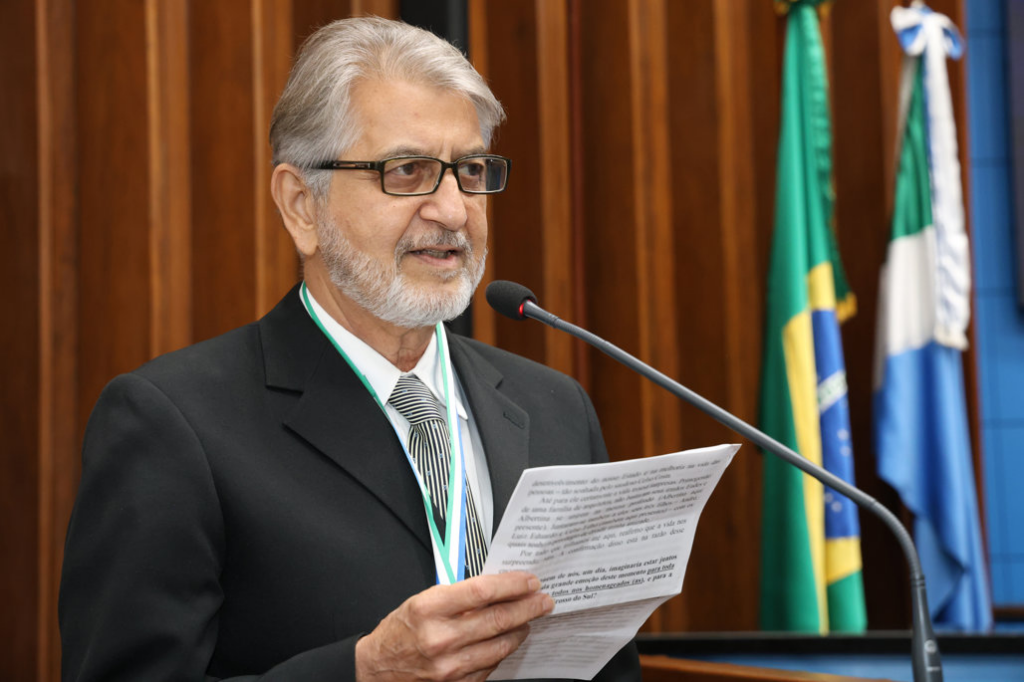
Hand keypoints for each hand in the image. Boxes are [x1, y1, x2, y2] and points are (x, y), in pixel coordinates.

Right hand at [354, 571, 553, 681]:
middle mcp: (441, 639)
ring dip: (521, 630)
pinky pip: (490, 667)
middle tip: (544, 600)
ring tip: (530, 620)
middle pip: (498, 619)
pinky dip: (503, 651)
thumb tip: (498, 589)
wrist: (377, 668)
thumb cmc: (401, 630)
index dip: (512, 585)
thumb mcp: (423, 601)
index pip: (483, 591)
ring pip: (500, 646)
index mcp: (430, 609)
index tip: (530, 581)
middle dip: (528, 607)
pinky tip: (508, 641)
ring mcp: (450, 667)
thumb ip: (458, 595)